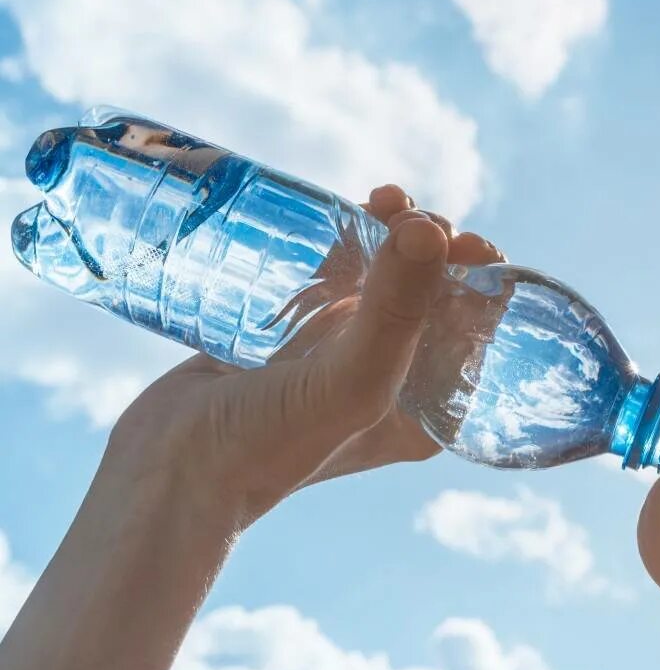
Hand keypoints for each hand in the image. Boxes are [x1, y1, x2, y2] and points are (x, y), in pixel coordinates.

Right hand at [102, 185, 503, 529]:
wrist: (169, 470)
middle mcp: (389, 382)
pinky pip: (328, 277)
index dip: (480, 282)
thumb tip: (433, 229)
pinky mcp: (288, 334)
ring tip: (382, 199)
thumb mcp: (352, 380)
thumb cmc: (269, 445)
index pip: (476, 335)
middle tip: (410, 213)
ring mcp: (337, 356)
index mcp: (426, 410)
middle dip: (433, 246)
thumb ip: (397, 310)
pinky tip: (340, 211)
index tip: (466, 242)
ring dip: (390, 234)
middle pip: (431, 298)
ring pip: (380, 279)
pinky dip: (340, 241)